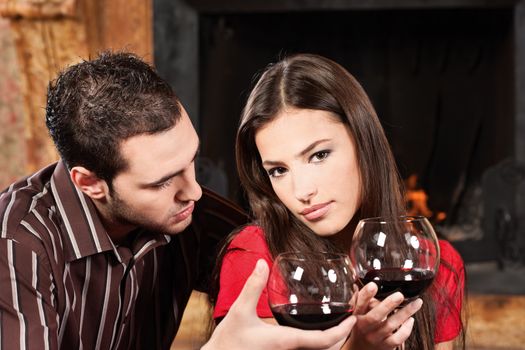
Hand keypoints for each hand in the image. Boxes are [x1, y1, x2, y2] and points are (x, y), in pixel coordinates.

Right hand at [202, 259, 355, 349]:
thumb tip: (262, 263)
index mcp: (286, 341)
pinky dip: (317, 346)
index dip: (343, 331)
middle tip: (349, 319)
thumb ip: (253, 286)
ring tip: (337, 326)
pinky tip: (314, 336)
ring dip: (330, 343)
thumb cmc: (228, 342)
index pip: (324, 340)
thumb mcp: (240, 310)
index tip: (353, 319)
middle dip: (342, 337)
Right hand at [347, 282, 422, 349]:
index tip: (373, 285)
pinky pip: (398, 338)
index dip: (366, 295)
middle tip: (399, 295)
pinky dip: (406, 328)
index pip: (359, 304)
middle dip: (388, 305)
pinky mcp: (386, 345)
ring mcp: (375, 337)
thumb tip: (370, 284)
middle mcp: (365, 327)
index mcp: (356, 315)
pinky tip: (411, 320)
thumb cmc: (359, 327)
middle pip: (376, 316)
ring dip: (405, 313)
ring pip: (391, 325)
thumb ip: (361, 300)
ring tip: (416, 303)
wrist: (359, 349)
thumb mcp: (355, 313)